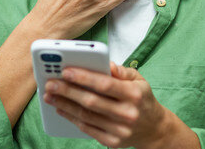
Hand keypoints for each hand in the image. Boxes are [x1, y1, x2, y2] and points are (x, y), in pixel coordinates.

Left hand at [44, 62, 191, 148]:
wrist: (154, 129)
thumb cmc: (142, 99)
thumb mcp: (139, 79)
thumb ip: (121, 71)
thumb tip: (105, 63)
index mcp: (134, 94)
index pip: (105, 84)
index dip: (83, 77)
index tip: (65, 70)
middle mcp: (127, 113)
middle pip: (91, 101)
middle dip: (67, 91)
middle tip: (50, 83)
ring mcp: (120, 130)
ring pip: (86, 116)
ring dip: (65, 105)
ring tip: (50, 95)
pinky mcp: (113, 142)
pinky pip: (88, 129)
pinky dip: (72, 118)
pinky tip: (61, 109)